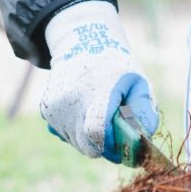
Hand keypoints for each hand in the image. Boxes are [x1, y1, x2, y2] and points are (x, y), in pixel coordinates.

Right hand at [39, 0, 158, 163]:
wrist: (83, 45)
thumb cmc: (116, 68)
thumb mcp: (138, 83)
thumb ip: (144, 112)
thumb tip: (141, 141)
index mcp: (98, 91)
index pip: (97, 132)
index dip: (111, 146)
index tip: (122, 146)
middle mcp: (72, 99)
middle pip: (87, 145)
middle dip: (104, 146)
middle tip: (115, 132)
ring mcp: (55, 106)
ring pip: (76, 143)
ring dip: (89, 138)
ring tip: (98, 113)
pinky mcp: (46, 110)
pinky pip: (64, 135)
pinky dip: (76, 131)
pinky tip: (83, 111)